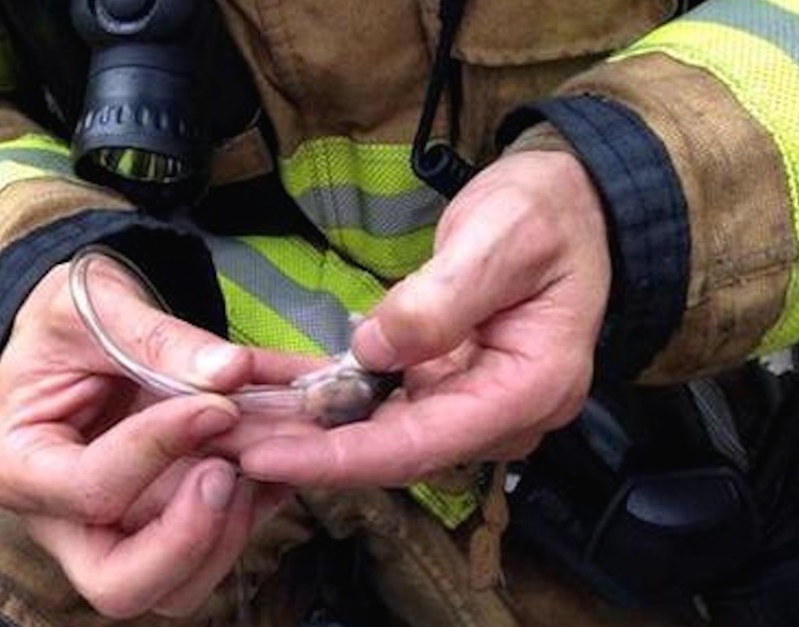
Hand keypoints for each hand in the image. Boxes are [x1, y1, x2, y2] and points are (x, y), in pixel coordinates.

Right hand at [0, 257, 286, 617]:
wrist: (78, 332)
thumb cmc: (64, 321)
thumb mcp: (93, 304)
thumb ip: (156, 336)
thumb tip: (230, 372)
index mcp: (22, 466)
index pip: (91, 490)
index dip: (158, 451)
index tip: (214, 405)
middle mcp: (63, 521)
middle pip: (121, 585)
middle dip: (189, 536)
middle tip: (228, 470)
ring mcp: (118, 532)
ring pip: (179, 586)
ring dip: (232, 528)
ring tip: (263, 454)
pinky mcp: (165, 525)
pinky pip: (216, 549)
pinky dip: (258, 507)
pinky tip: (280, 452)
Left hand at [239, 151, 610, 486]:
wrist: (573, 204)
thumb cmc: (546, 214)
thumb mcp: (499, 239)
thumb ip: (439, 300)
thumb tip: (374, 351)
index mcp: (530, 389)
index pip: (421, 443)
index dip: (338, 457)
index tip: (265, 457)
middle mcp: (504, 416)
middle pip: (396, 452)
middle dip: (310, 453)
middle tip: (225, 445)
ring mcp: (477, 406)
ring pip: (385, 437)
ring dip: (313, 435)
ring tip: (236, 427)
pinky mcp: (453, 390)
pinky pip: (387, 410)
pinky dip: (333, 408)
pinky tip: (278, 403)